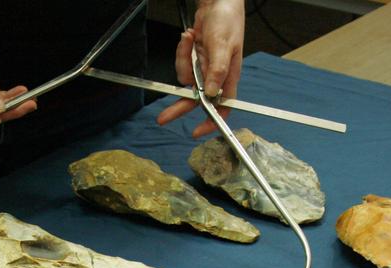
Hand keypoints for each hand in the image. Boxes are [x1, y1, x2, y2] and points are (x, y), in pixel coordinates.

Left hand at [157, 0, 244, 137]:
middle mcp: (215, 77)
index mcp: (228, 78)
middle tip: (162, 118)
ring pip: (185, 79)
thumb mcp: (223, 46)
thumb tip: (210, 93)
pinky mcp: (194, 60)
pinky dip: (182, 50)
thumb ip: (217, 70)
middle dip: (179, 107)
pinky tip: (190, 36)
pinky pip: (181, 63)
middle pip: (196, 100)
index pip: (222, 107)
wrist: (217, 4)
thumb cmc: (227, 22)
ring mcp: (203, 69)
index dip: (211, 121)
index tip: (197, 131)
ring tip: (191, 38)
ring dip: (183, 59)